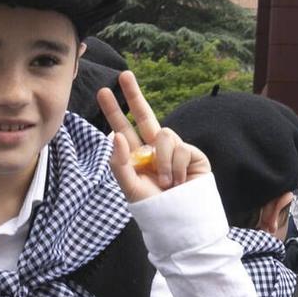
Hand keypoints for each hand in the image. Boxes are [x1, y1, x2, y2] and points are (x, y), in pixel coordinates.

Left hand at [98, 71, 206, 201]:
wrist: (182, 221)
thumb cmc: (155, 209)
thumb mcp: (130, 189)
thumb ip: (120, 164)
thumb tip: (115, 135)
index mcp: (137, 157)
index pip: (124, 129)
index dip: (115, 111)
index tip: (103, 91)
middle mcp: (155, 150)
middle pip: (144, 116)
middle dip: (134, 95)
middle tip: (124, 75)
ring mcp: (175, 150)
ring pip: (164, 135)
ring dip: (163, 161)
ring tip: (167, 183)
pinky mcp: (193, 155)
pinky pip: (181, 147)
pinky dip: (177, 167)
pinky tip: (180, 181)